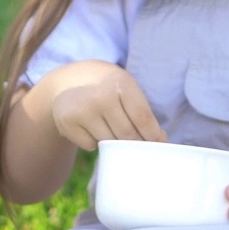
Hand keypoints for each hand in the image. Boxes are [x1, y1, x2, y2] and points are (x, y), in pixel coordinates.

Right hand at [42, 60, 166, 150]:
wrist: (69, 82)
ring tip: (111, 129)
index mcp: (120, 84)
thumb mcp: (126, 90)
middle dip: (136, 144)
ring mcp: (82, 110)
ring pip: (109, 143)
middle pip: (127, 135)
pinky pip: (91, 145)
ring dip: (115, 143)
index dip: (153, 136)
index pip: (143, 118)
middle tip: (139, 147)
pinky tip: (92, 128)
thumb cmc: (107, 89)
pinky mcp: (68, 123)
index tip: (159, 146)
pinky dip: (95, 142)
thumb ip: (142, 112)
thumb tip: (160, 141)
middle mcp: (101, 96)